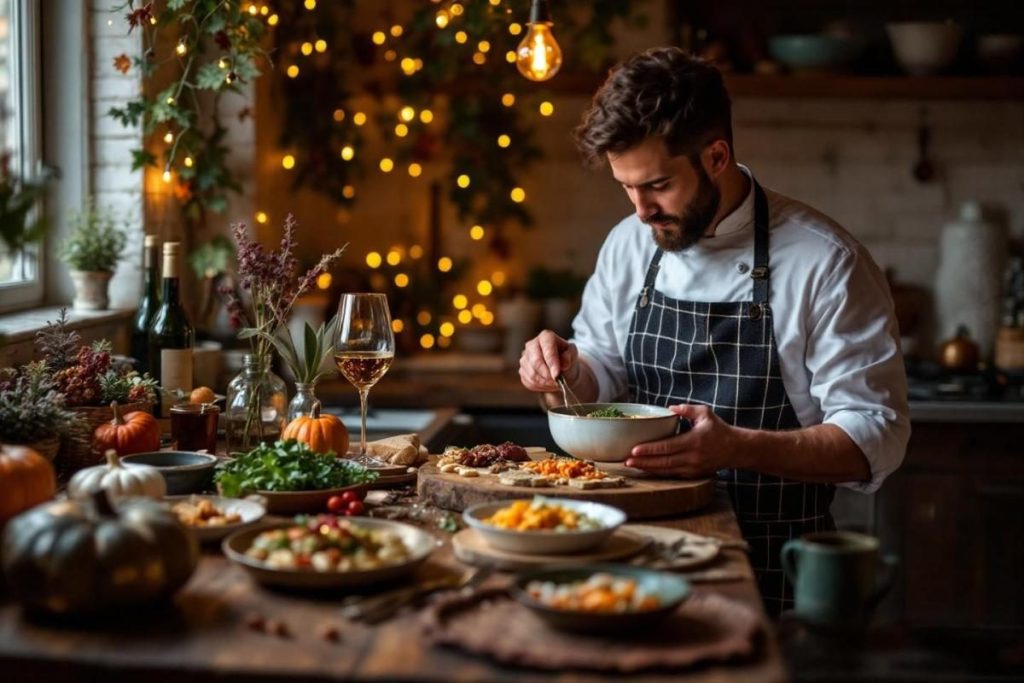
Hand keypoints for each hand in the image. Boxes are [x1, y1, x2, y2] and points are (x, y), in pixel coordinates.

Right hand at [519, 330, 577, 392]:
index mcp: (546, 337)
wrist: (560, 369)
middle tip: (557, 381)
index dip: (552, 362)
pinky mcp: (522, 370)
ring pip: (532, 374)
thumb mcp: (572, 354)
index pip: (547, 348)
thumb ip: (570, 356)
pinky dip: (539, 386)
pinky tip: (548, 384)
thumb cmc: (566, 359)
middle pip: (535, 361)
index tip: (557, 375)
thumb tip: (564, 363)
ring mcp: (524, 358)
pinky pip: (528, 381)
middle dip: (547, 374)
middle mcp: (531, 345)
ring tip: (555, 383)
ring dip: (545, 382)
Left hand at [625, 404, 739, 477]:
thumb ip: (687, 409)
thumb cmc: (719, 429)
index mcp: (693, 441)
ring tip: (632, 466)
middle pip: (663, 462)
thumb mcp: (705, 413)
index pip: (667, 447)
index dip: (649, 450)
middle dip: (643, 462)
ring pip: (666, 471)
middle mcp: (692, 457)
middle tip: (626, 461)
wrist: (737, 450)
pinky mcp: (693, 475)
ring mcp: (693, 468)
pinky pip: (672, 475)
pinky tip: (647, 469)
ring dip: (648, 469)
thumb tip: (669, 407)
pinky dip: (658, 473)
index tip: (634, 450)